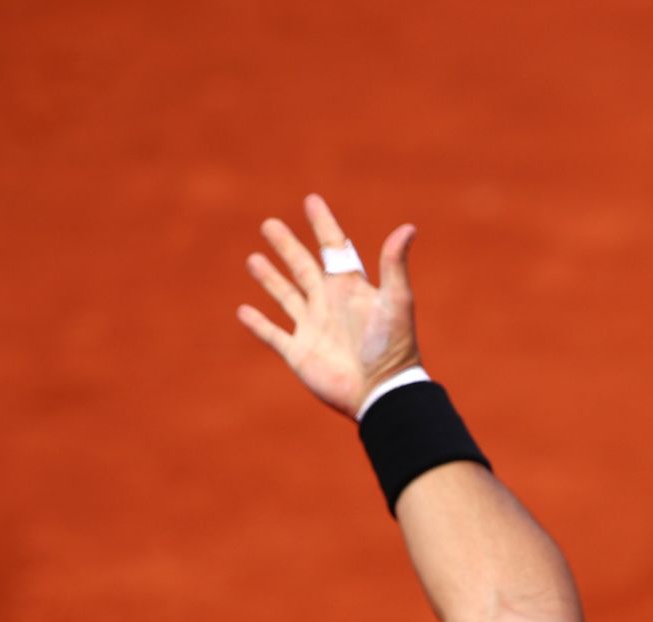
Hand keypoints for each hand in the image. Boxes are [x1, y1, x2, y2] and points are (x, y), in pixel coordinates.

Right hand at [237, 194, 420, 416]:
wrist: (380, 391)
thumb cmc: (392, 347)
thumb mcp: (396, 301)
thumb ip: (394, 265)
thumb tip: (408, 228)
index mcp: (351, 288)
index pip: (334, 247)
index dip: (323, 224)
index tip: (311, 200)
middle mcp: (329, 304)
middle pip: (302, 266)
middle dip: (286, 246)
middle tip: (269, 224)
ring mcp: (312, 328)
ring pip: (285, 295)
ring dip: (269, 278)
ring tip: (253, 259)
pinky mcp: (298, 352)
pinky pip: (273, 334)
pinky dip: (257, 323)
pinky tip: (244, 310)